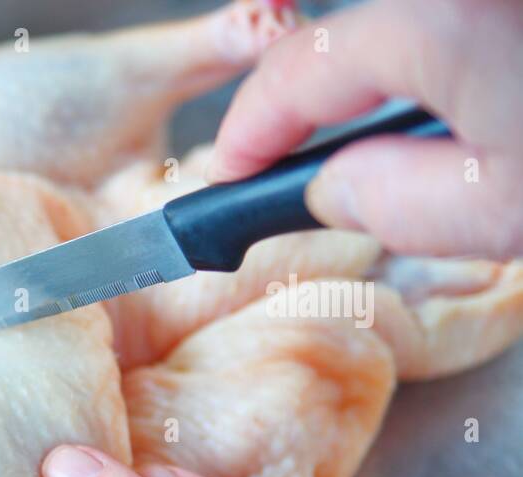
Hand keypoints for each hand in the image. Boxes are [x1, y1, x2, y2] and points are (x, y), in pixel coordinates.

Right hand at [205, 0, 522, 258]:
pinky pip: (446, 26)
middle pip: (345, 44)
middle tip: (280, 173)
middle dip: (305, 108)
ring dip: (374, 89)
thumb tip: (334, 190)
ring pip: (400, 33)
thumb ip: (396, 203)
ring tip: (375, 157)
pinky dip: (427, 69)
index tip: (227, 178)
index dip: (245, 134)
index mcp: (440, 24)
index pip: (295, 73)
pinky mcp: (515, 8)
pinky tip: (455, 117)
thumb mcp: (504, 210)